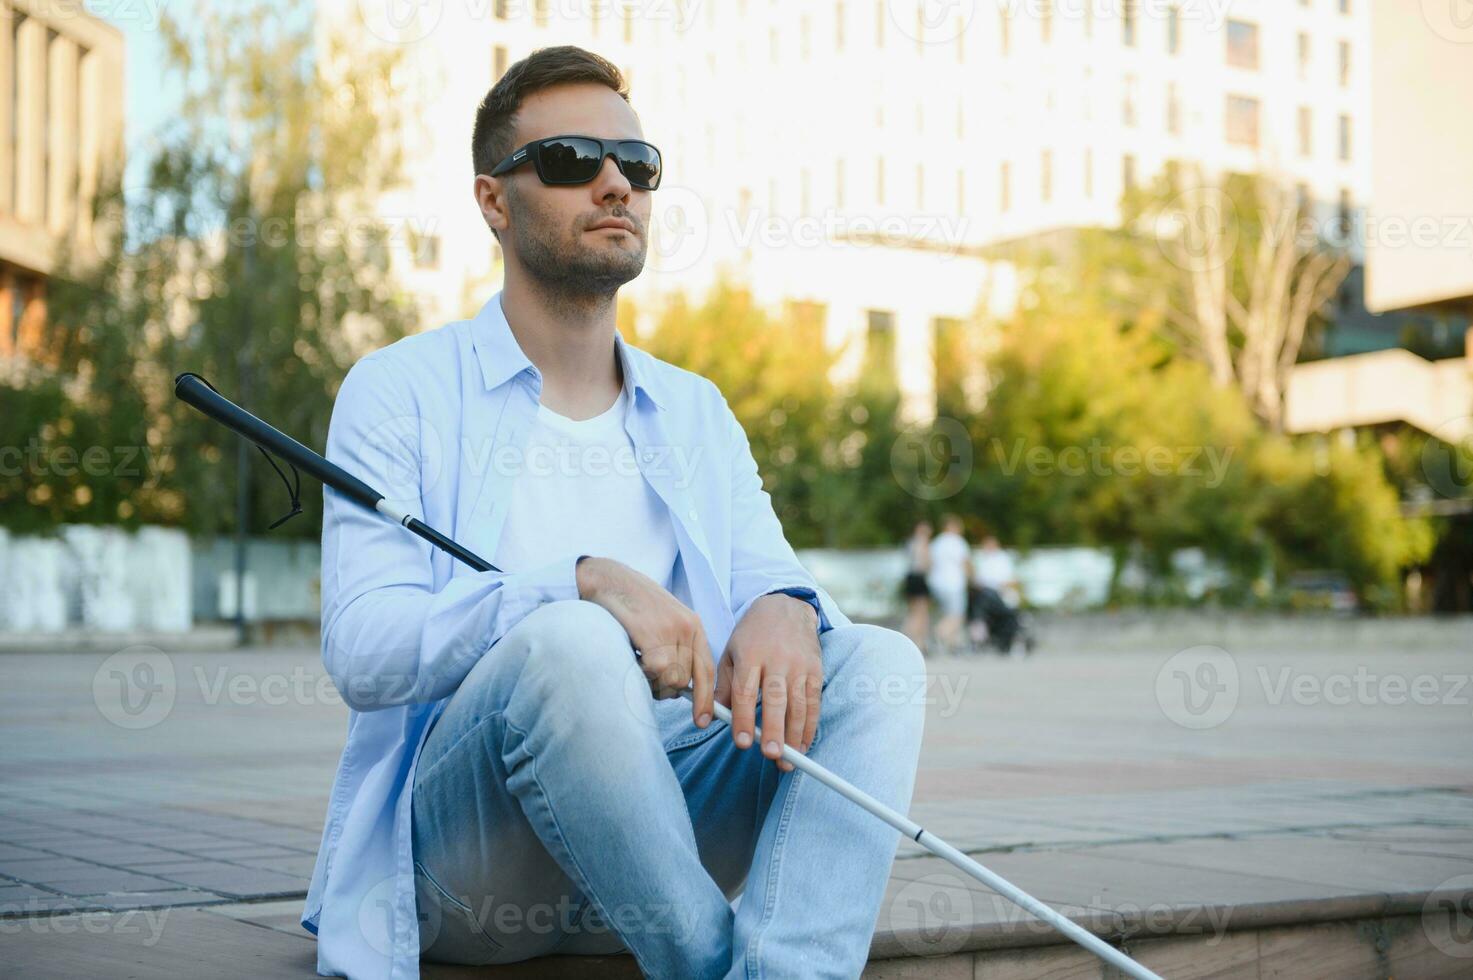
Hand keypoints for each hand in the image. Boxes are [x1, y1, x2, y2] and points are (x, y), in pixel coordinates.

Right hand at [576, 556, 714, 728]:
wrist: (607, 577)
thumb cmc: (631, 602)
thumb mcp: (663, 621)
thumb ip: (675, 648)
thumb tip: (679, 687)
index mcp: (693, 624)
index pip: (706, 670)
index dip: (706, 698)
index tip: (702, 720)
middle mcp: (687, 626)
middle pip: (685, 680)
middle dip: (665, 689)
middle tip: (645, 676)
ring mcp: (670, 628)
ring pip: (670, 678)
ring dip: (650, 680)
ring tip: (636, 662)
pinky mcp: (651, 631)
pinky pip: (653, 669)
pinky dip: (639, 671)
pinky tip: (630, 655)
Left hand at [716, 593, 821, 771]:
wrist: (785, 607)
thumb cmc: (752, 636)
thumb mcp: (731, 653)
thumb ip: (723, 686)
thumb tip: (711, 717)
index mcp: (751, 655)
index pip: (745, 691)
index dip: (743, 718)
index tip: (742, 742)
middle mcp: (777, 659)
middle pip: (775, 699)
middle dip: (773, 728)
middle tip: (770, 754)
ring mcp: (799, 665)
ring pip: (798, 704)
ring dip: (794, 735)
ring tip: (787, 760)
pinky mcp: (815, 670)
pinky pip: (814, 702)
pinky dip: (810, 726)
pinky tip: (803, 746)